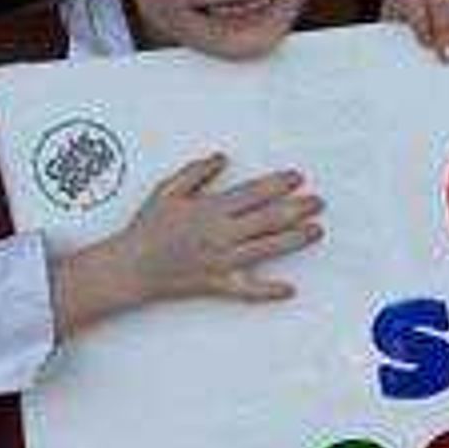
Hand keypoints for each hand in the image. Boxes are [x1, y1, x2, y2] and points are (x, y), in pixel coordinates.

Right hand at [54, 152, 322, 332]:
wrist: (130, 267)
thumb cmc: (147, 228)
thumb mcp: (167, 191)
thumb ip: (196, 172)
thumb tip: (221, 157)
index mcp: (209, 209)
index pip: (253, 193)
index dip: (279, 184)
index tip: (298, 178)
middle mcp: (220, 234)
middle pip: (268, 219)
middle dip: (297, 209)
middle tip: (318, 202)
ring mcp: (221, 260)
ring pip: (266, 248)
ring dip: (294, 239)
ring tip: (316, 231)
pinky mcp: (218, 284)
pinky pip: (247, 290)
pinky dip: (269, 291)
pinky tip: (289, 289)